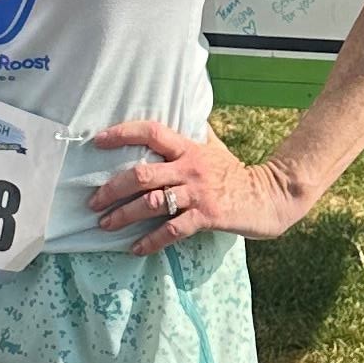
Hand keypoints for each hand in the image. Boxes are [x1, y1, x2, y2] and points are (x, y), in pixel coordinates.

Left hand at [87, 119, 298, 248]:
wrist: (270, 195)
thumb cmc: (235, 172)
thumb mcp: (213, 146)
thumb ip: (192, 133)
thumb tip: (177, 114)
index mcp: (188, 147)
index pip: (152, 132)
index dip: (123, 133)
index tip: (98, 141)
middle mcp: (190, 167)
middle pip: (142, 174)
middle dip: (112, 188)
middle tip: (93, 201)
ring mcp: (198, 193)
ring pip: (152, 203)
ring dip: (124, 215)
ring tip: (105, 225)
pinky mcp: (207, 216)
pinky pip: (173, 230)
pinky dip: (151, 241)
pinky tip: (135, 248)